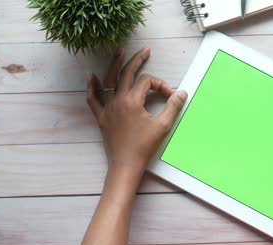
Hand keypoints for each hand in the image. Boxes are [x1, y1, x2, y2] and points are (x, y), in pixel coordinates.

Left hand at [86, 48, 186, 190]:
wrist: (126, 164)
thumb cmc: (144, 146)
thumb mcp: (162, 126)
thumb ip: (173, 107)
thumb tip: (182, 92)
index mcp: (132, 101)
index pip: (147, 82)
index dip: (160, 85)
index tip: (170, 96)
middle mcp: (117, 100)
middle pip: (126, 74)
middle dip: (137, 60)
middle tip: (145, 51)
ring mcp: (107, 108)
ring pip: (108, 81)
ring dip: (114, 65)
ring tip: (119, 52)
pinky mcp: (101, 117)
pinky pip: (93, 99)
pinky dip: (91, 86)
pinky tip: (91, 76)